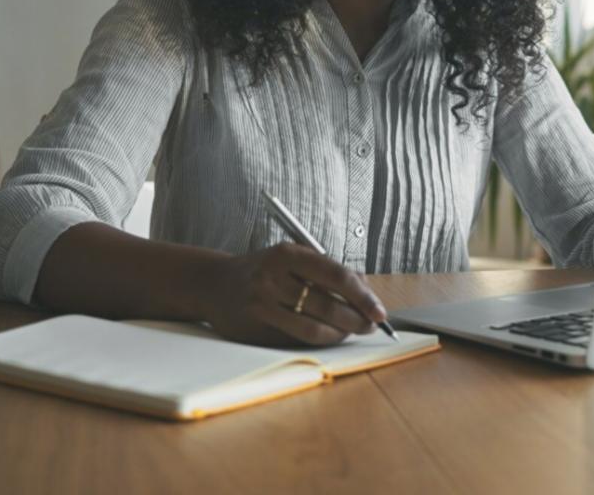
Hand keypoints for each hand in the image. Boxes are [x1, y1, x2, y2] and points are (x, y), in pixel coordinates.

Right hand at [202, 243, 388, 346]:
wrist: (213, 284)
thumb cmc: (263, 269)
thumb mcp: (292, 257)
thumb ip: (326, 270)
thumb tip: (366, 289)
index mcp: (288, 254)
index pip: (336, 275)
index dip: (363, 296)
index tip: (379, 311)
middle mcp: (273, 277)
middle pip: (328, 304)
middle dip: (356, 319)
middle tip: (371, 325)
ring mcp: (262, 303)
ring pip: (314, 327)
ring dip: (340, 333)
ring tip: (351, 331)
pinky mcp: (255, 327)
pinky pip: (296, 339)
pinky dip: (319, 340)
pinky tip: (329, 336)